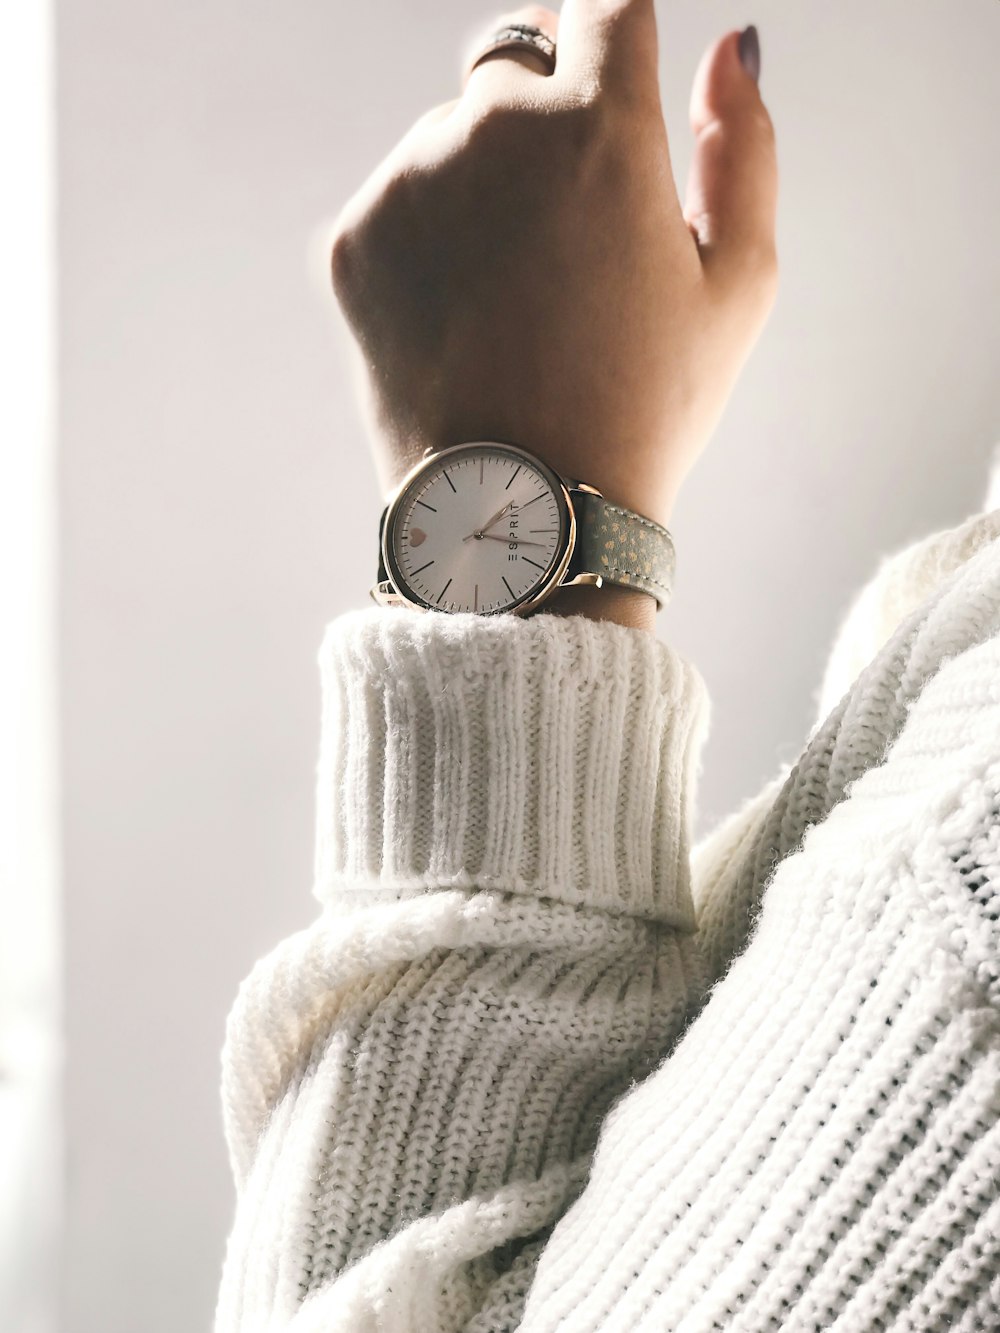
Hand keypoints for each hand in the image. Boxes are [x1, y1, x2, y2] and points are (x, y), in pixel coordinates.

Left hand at [329, 2, 777, 538]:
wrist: (522, 515)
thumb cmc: (646, 409)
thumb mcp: (739, 287)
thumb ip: (744, 147)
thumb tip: (731, 47)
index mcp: (599, 127)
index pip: (606, 0)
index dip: (619, 29)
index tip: (619, 68)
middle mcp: (490, 129)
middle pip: (516, 56)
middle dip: (549, 106)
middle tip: (573, 219)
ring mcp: (408, 182)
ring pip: (450, 134)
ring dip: (486, 180)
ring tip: (520, 297)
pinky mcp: (353, 239)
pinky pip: (399, 200)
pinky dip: (432, 236)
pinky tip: (469, 317)